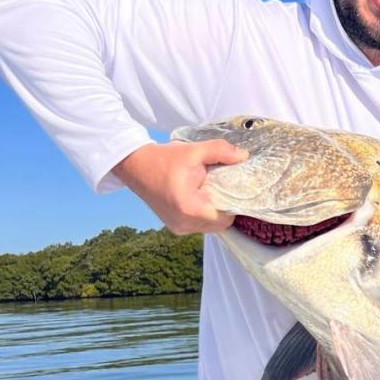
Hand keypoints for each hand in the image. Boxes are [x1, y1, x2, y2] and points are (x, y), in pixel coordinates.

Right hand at [112, 139, 247, 234]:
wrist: (135, 166)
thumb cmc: (164, 159)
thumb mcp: (194, 151)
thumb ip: (221, 151)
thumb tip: (244, 156)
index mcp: (190, 209)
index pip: (226, 217)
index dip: (234, 204)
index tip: (234, 189)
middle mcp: (184, 224)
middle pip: (220, 225)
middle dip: (225, 208)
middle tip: (222, 188)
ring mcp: (178, 228)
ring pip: (210, 227)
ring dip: (214, 212)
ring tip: (209, 192)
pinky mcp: (175, 228)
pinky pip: (199, 226)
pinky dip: (204, 214)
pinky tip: (200, 198)